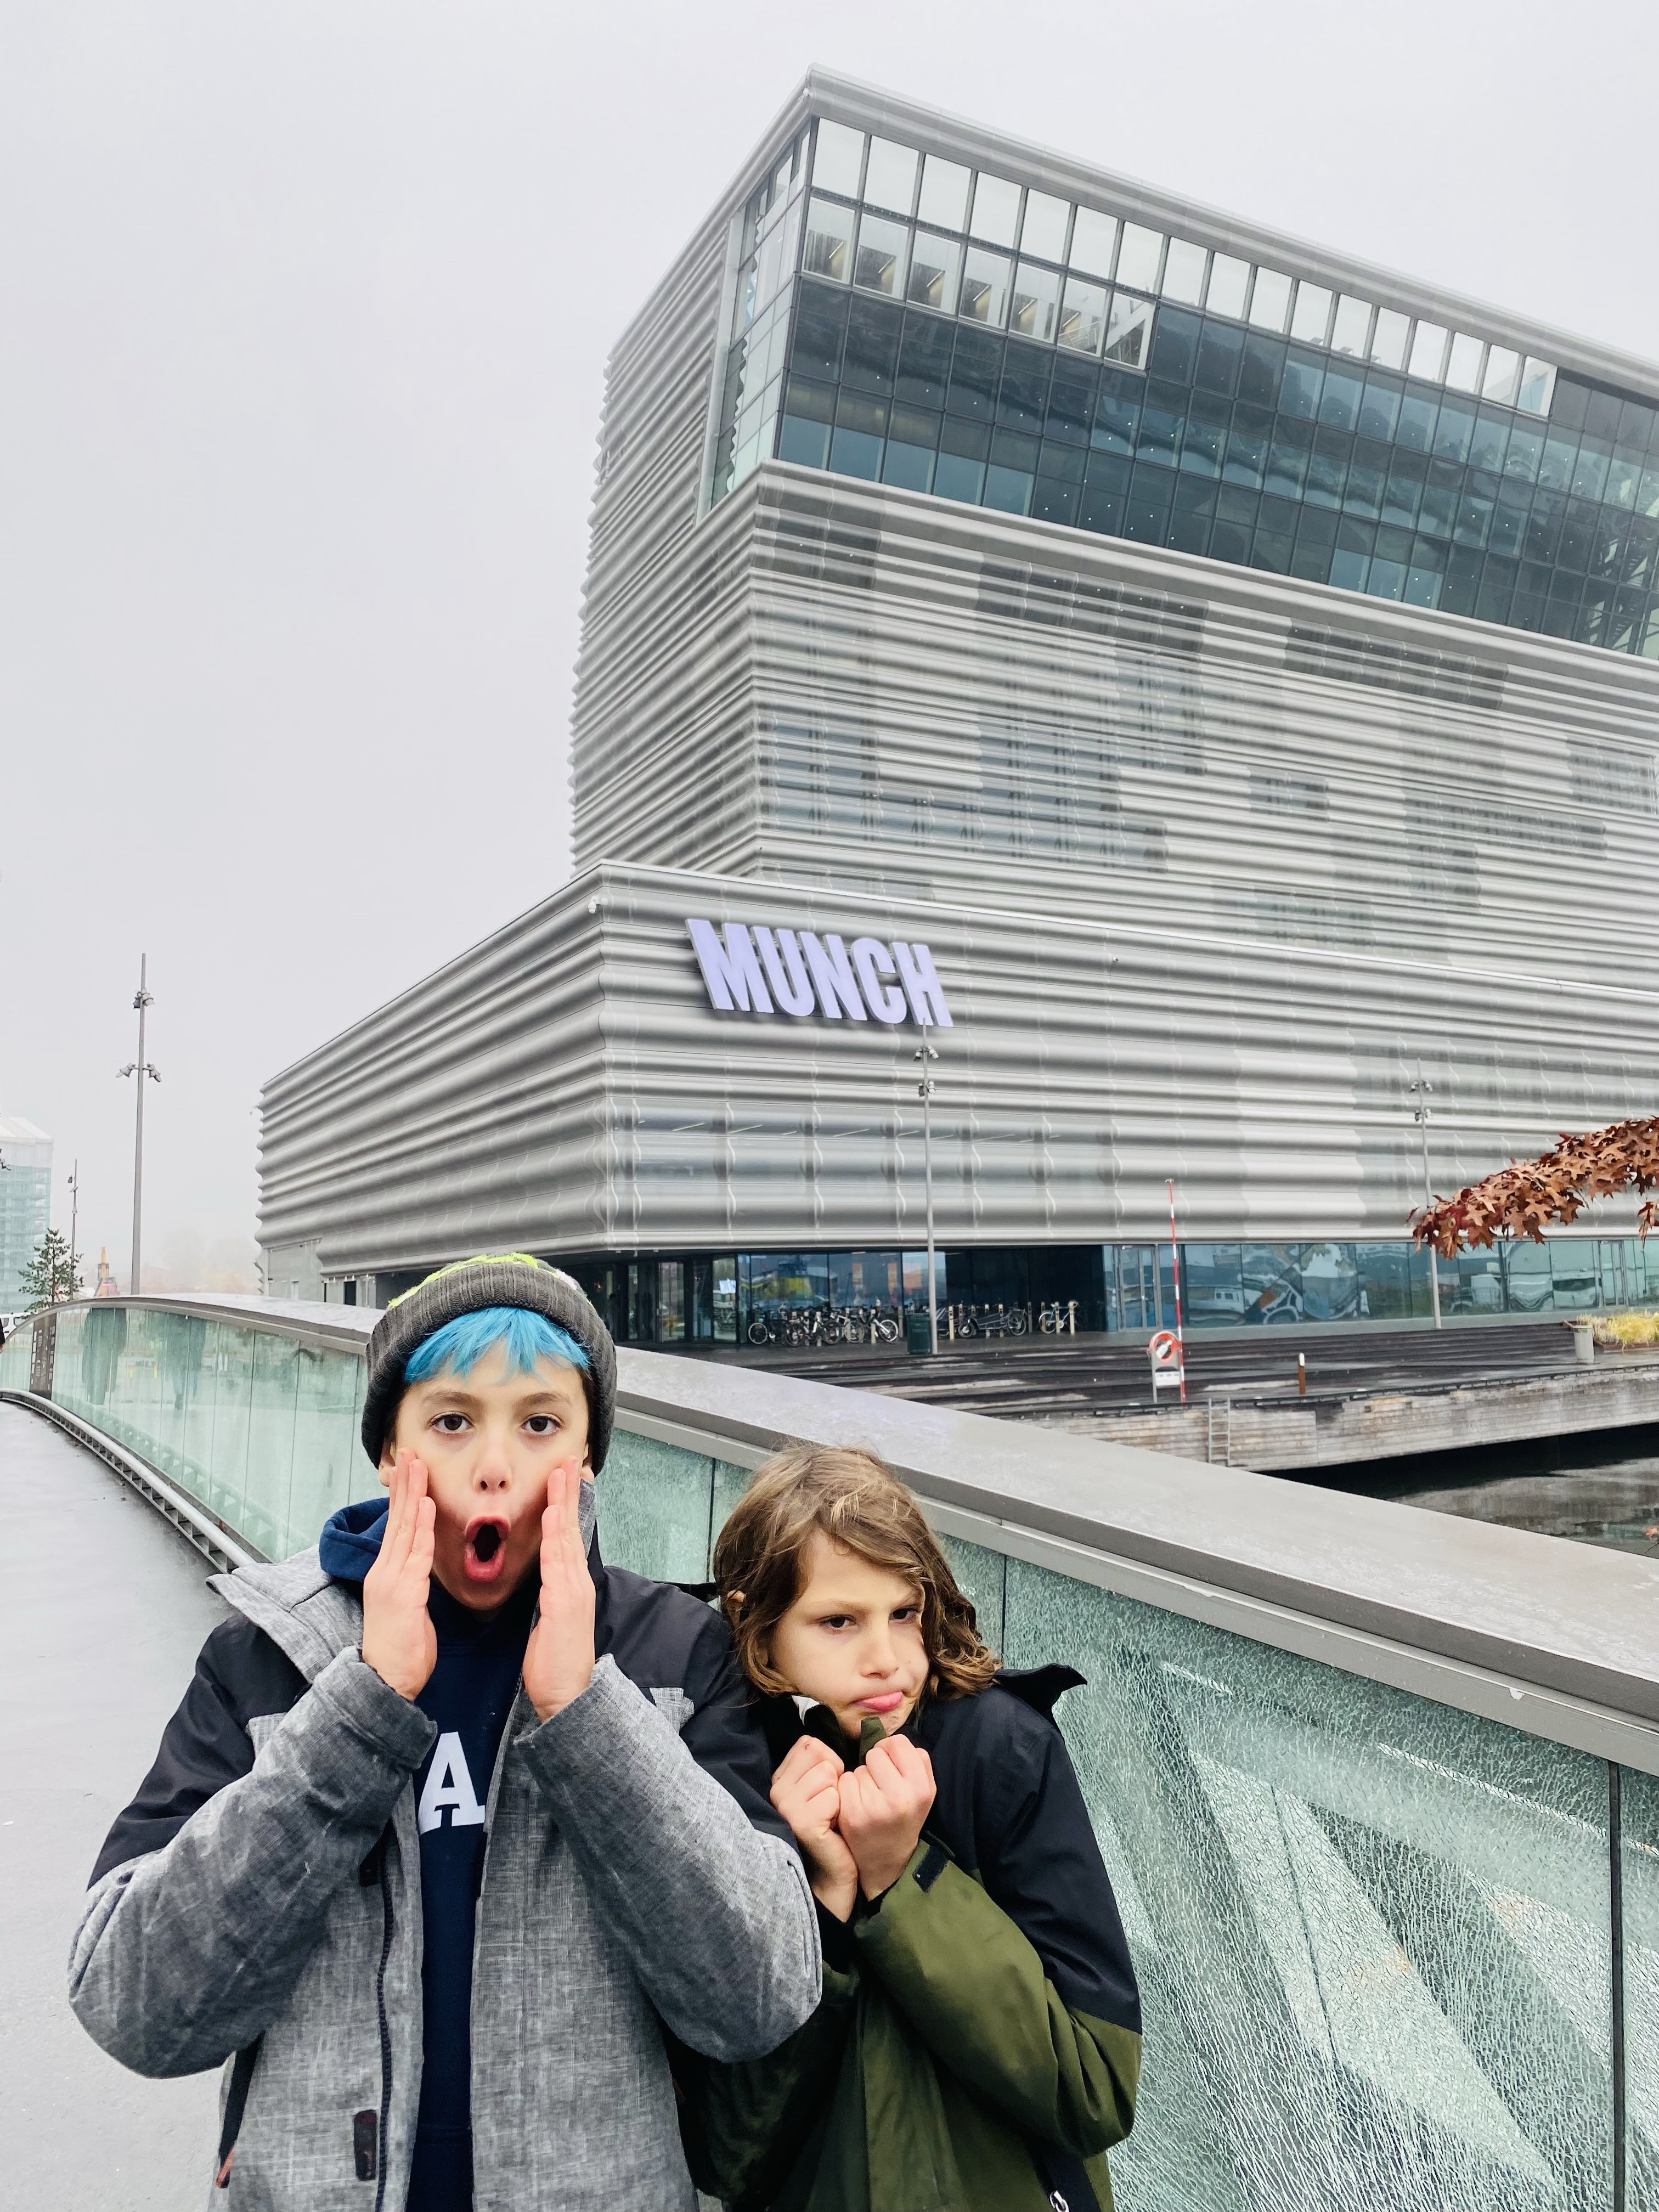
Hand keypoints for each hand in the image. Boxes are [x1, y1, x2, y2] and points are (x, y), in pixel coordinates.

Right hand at [361, 1452, 436, 1700]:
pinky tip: (425, 1504)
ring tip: (417, 1465)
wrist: (384, 1684)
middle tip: (409, 1453)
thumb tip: (421, 1572)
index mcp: (388, 1576)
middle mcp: (385, 1572)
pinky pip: (414, 1553)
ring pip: (404, 1528)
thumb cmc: (400, 1653)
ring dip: (411, 1494)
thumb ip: (413, 1586)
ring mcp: (391, 1581)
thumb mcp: (408, 1611)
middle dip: (404, 1484)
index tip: (408, 1470)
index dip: (403, 1497)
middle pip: (397, 1520)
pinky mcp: (402, 1594)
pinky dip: (420, 1527)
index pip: (397, 1528)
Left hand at [524, 1461, 596, 1720]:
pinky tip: (552, 1516)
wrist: (568, 1699)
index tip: (564, 1480)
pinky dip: (556, 1536)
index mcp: (570, 1587)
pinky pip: (558, 1563)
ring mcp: (573, 1592)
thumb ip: (549, 1599)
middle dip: (569, 1494)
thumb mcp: (549, 1624)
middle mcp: (575, 1584)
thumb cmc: (555, 1666)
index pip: (567, 1538)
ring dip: (564, 1504)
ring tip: (562, 1473)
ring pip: (568, 1538)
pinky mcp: (565, 1604)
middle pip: (572, 1529)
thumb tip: (545, 1583)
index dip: (565, 1507)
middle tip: (569, 1461)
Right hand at [771, 1736, 857, 1920]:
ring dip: (839, 1793)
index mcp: (779, 1779)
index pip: (810, 1744)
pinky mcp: (801, 1822)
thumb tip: (826, 1743)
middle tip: (830, 1805)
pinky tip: (833, 1827)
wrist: (833, 1875)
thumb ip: (817, 1764)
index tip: (826, 1791)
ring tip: (832, 1816)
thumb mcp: (820, 1790)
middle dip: (835, 1776)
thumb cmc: (833, 1828)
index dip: (829, 1763)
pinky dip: (841, 1809)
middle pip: (819, 1753)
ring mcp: (786, 1807)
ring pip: (827, 1772)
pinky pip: (833, 1795)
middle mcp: (776, 1790)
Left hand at [837, 1735, 935, 1901]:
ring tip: (870, 1799)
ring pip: (858, 1768)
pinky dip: (848, 1789)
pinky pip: (844, 1780)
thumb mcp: (925, 1791)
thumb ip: (916, 1760)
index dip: (891, 1751)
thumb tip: (891, 1740)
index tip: (891, 1767)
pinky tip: (856, 1805)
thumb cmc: (905, 1817)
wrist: (886, 1861)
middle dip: (875, 1765)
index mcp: (922, 1788)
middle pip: (876, 1753)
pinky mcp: (852, 1814)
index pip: (898, 1743)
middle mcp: (899, 1798)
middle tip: (880, 1786)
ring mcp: (874, 1807)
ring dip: (861, 1779)